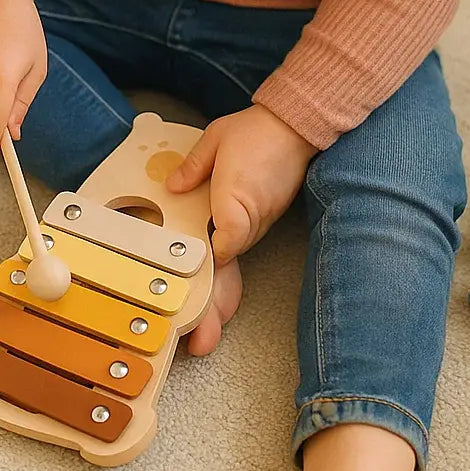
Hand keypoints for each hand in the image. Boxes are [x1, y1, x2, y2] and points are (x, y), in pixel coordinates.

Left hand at [166, 104, 317, 354]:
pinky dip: (226, 269)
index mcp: (237, 196)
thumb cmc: (254, 130)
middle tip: (199, 344)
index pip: (226, 240)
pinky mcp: (264, 219)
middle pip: (228, 263)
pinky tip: (213, 294)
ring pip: (234, 259)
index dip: (208, 262)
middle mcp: (252, 217)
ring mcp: (260, 221)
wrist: (298, 126)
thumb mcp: (216, 138)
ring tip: (200, 335)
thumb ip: (193, 166)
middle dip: (214, 306)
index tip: (190, 280)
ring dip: (218, 294)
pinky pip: (241, 247)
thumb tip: (172, 187)